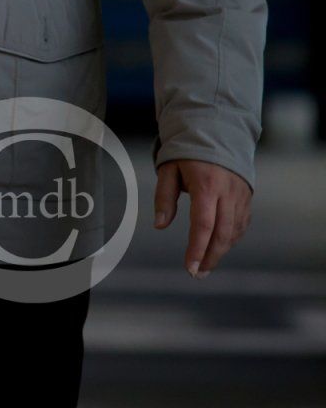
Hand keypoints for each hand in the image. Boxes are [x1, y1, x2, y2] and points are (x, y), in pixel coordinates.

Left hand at [154, 159, 252, 278]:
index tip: (189, 266)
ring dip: (221, 251)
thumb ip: (164, 197)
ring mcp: (241, 196)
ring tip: (205, 266)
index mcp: (207, 185)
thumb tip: (160, 224)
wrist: (218, 133)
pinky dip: (231, 239)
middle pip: (222, 233)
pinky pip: (242, 224)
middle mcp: (228, 193)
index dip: (197, 249)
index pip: (203, 225)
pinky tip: (219, 248)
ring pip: (234, 232)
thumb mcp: (169, 169)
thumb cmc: (187, 152)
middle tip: (197, 274)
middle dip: (210, 257)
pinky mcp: (247, 198)